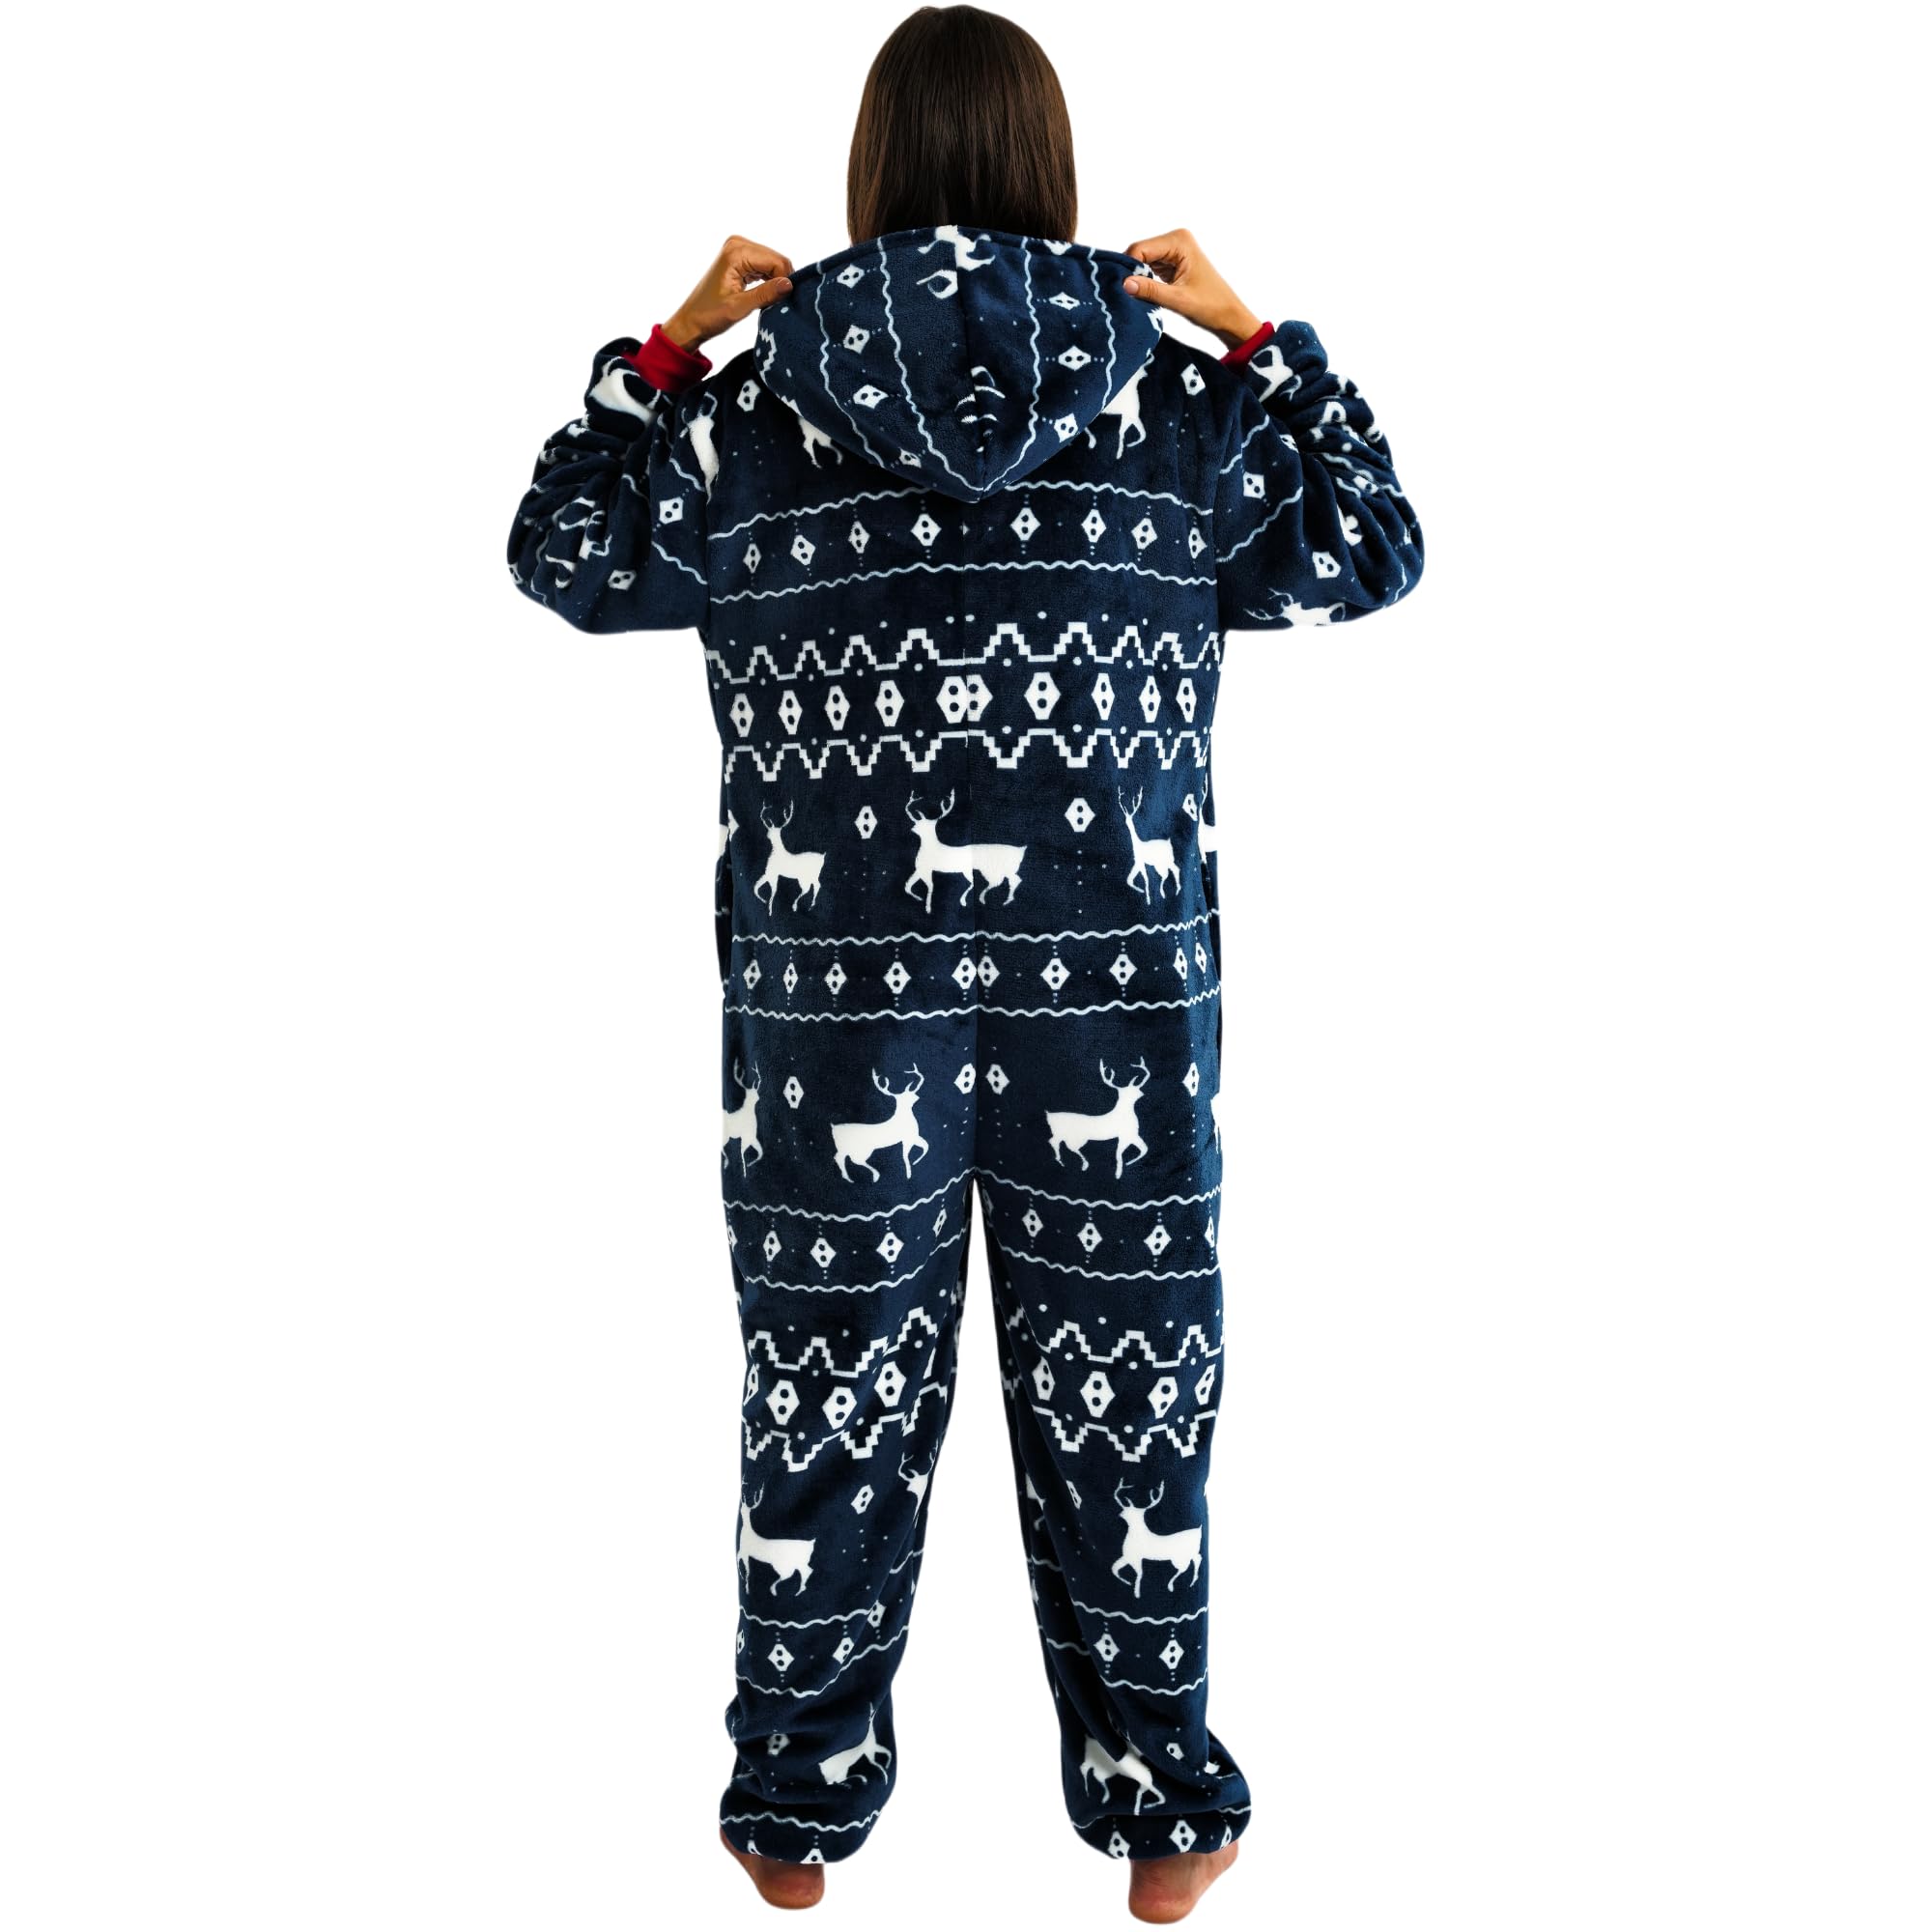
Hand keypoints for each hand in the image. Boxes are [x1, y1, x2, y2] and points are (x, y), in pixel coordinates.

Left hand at [663, 236, 794, 351]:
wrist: (691, 320)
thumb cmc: (709, 315)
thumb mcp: (739, 307)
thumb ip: (766, 294)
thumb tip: (789, 284)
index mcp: (737, 252)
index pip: (777, 261)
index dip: (784, 282)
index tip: (781, 303)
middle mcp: (738, 244)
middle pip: (777, 260)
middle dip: (780, 282)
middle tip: (773, 303)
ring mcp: (739, 249)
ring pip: (773, 264)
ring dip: (774, 283)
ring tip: (765, 301)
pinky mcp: (740, 258)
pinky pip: (765, 267)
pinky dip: (768, 281)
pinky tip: (762, 294)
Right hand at [1120, 229, 1263, 349]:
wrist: (1228, 316)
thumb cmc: (1211, 307)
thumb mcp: (1178, 300)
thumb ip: (1150, 290)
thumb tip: (1124, 284)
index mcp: (1179, 241)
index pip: (1140, 248)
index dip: (1128, 268)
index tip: (1123, 290)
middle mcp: (1175, 240)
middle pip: (1139, 253)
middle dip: (1131, 273)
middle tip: (1126, 295)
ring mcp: (1173, 251)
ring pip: (1141, 261)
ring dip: (1137, 278)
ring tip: (1136, 296)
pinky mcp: (1171, 263)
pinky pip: (1148, 268)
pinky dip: (1143, 281)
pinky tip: (1143, 294)